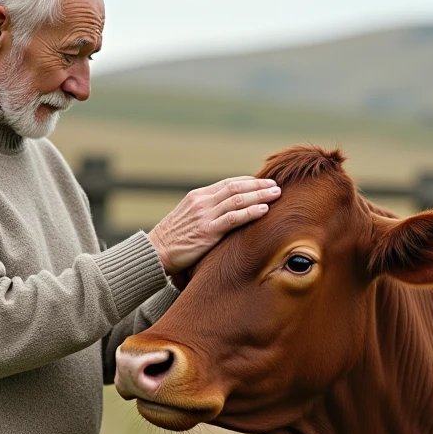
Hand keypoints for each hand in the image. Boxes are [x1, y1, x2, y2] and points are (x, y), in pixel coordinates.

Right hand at [148, 177, 281, 273]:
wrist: (155, 251)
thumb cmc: (174, 238)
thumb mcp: (188, 217)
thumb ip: (207, 210)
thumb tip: (228, 211)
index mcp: (198, 195)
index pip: (228, 183)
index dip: (249, 181)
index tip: (264, 183)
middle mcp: (202, 201)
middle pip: (236, 187)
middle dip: (259, 185)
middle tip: (277, 185)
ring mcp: (204, 215)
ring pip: (237, 199)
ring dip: (260, 196)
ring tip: (276, 194)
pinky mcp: (207, 231)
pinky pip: (233, 218)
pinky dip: (250, 213)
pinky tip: (264, 210)